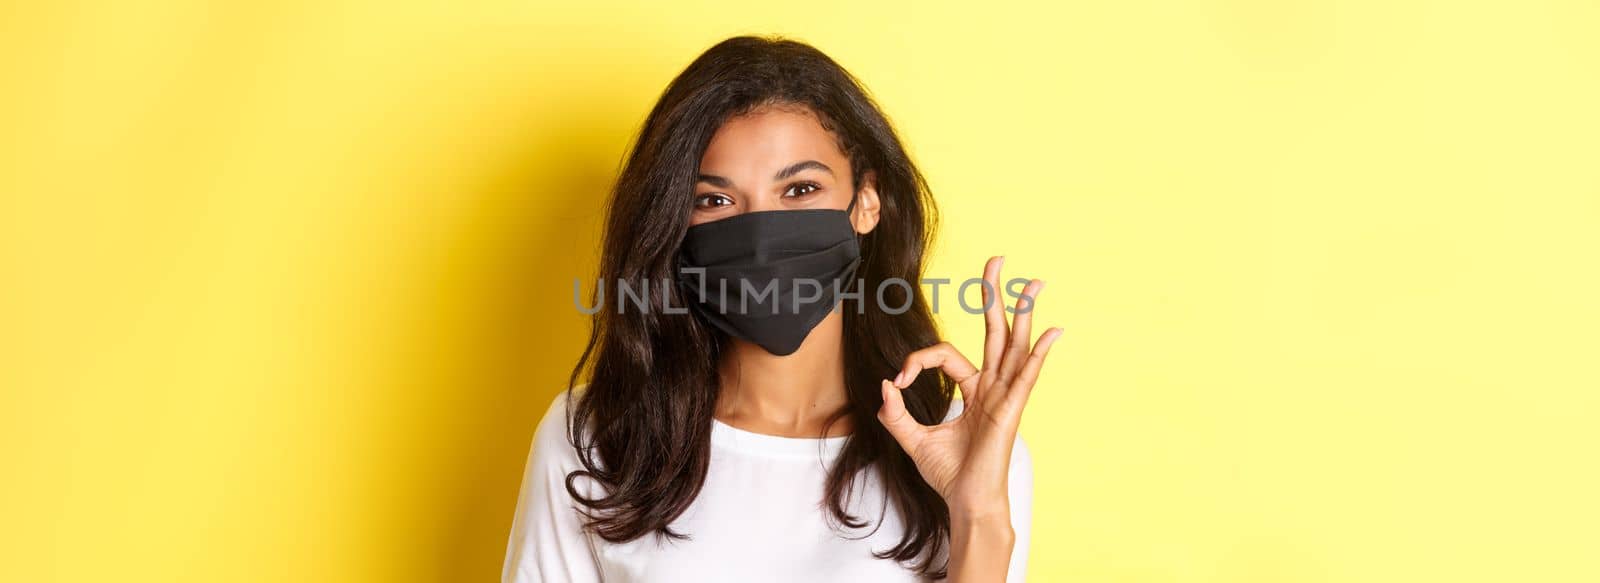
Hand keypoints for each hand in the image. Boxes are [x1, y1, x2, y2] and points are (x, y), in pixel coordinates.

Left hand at [877, 256, 1060, 518]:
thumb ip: (896, 414)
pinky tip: (1053, 331)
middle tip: (997, 260)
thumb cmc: (949, 475)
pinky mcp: (1011, 410)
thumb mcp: (913, 439)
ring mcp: (1004, 396)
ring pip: (1014, 346)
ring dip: (1023, 313)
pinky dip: (1039, 353)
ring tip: (1033, 283)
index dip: (918, 360)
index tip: (899, 379)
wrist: (966, 502)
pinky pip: (1026, 376)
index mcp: (973, 390)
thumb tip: (886, 386)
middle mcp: (992, 387)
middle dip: (994, 295)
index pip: (945, 355)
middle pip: (994, 332)